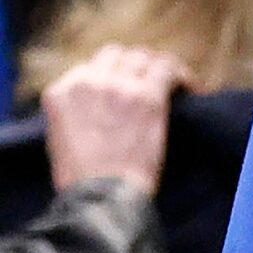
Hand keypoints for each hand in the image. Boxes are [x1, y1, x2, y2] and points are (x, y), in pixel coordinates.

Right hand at [43, 45, 189, 195]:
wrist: (101, 197)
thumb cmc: (84, 182)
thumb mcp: (61, 141)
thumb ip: (74, 115)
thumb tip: (96, 110)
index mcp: (60, 93)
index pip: (88, 68)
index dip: (111, 77)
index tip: (126, 89)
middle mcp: (87, 82)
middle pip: (116, 55)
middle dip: (134, 65)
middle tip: (152, 81)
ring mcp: (118, 86)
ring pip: (143, 57)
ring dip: (159, 67)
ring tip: (175, 82)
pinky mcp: (147, 97)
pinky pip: (167, 70)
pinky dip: (182, 76)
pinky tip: (192, 89)